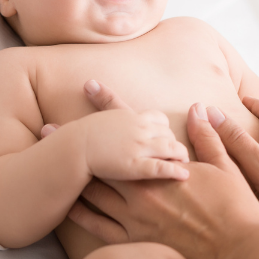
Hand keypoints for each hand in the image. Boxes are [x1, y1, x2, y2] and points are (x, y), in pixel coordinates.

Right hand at [42, 80, 189, 180]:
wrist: (73, 147)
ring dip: (180, 155)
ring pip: (171, 148)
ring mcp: (140, 147)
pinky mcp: (136, 165)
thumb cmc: (82, 134)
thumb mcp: (100, 116)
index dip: (164, 129)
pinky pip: (162, 167)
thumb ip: (105, 105)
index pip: (159, 119)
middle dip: (174, 143)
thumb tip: (91, 83)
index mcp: (132, 117)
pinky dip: (175, 170)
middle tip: (179, 154)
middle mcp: (140, 129)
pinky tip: (184, 175)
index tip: (165, 137)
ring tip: (185, 164)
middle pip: (168, 134)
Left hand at [67, 103, 258, 258]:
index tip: (90, 86)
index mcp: (162, 168)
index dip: (110, 105)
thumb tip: (200, 107)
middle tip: (49, 129)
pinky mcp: (135, 242)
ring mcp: (135, 218)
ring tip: (48, 165)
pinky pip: (99, 228)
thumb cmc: (236, 210)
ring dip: (71, 176)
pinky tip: (65, 207)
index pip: (132, 127)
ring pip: (94, 193)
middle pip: (101, 160)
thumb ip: (208, 138)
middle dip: (76, 142)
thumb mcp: (225, 168)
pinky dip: (80, 215)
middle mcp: (142, 190)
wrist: (236, 253)